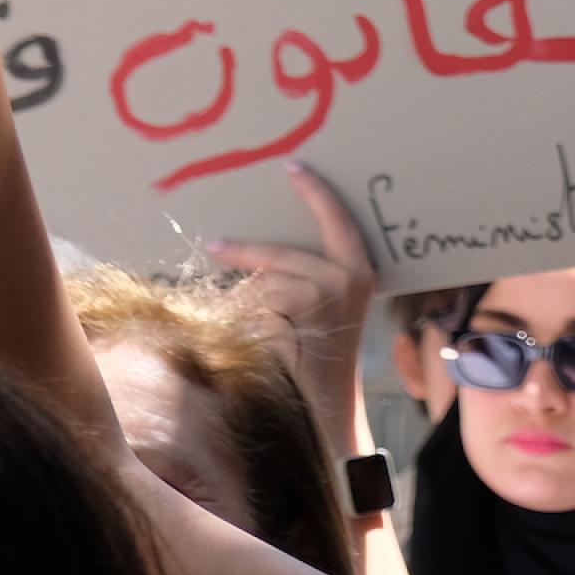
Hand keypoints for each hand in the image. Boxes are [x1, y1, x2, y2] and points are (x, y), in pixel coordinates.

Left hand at [207, 161, 377, 453]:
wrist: (327, 409)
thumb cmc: (320, 361)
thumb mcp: (324, 312)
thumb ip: (302, 281)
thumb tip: (248, 256)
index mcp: (359, 271)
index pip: (337, 221)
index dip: (315, 192)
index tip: (292, 165)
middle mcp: (345, 277)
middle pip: (276, 256)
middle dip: (242, 255)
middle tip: (214, 246)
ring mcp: (319, 295)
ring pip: (258, 286)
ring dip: (241, 309)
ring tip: (251, 339)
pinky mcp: (291, 315)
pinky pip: (249, 309)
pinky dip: (239, 327)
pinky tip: (253, 350)